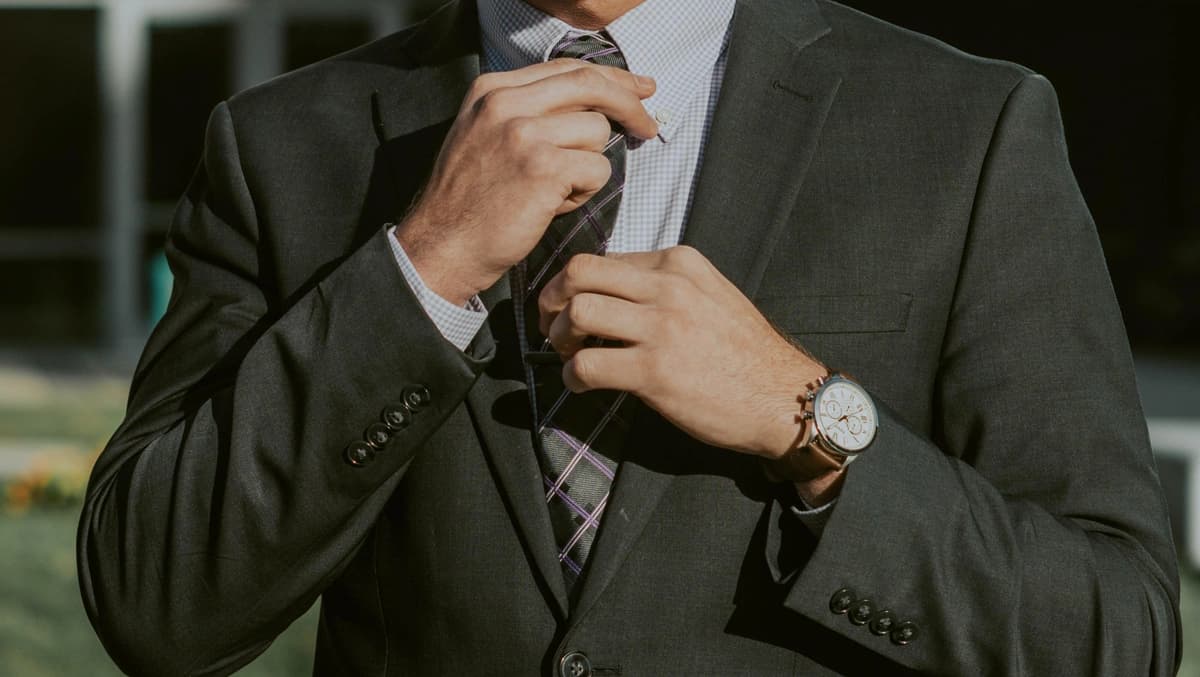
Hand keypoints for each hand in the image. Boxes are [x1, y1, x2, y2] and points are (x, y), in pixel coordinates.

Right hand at [394, 60, 657, 305]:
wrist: (441, 246)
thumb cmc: (469, 203)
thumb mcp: (485, 136)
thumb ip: (528, 112)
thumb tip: (595, 103)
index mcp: (492, 90)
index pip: (567, 68)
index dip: (611, 78)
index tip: (638, 89)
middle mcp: (506, 103)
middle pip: (591, 84)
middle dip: (629, 104)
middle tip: (647, 126)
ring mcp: (524, 133)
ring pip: (598, 132)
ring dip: (589, 166)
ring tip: (557, 190)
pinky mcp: (543, 168)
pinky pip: (597, 169)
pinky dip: (585, 192)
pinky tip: (555, 205)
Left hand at [536, 246, 828, 460]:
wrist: (783, 397)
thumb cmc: (746, 353)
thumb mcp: (711, 295)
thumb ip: (667, 286)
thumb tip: (613, 293)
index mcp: (680, 263)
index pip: (605, 259)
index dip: (575, 284)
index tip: (571, 307)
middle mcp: (669, 287)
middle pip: (579, 273)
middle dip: (552, 299)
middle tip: (554, 326)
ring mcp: (661, 328)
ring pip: (578, 312)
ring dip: (560, 336)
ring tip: (570, 355)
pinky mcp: (654, 371)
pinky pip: (586, 365)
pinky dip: (572, 376)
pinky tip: (582, 384)